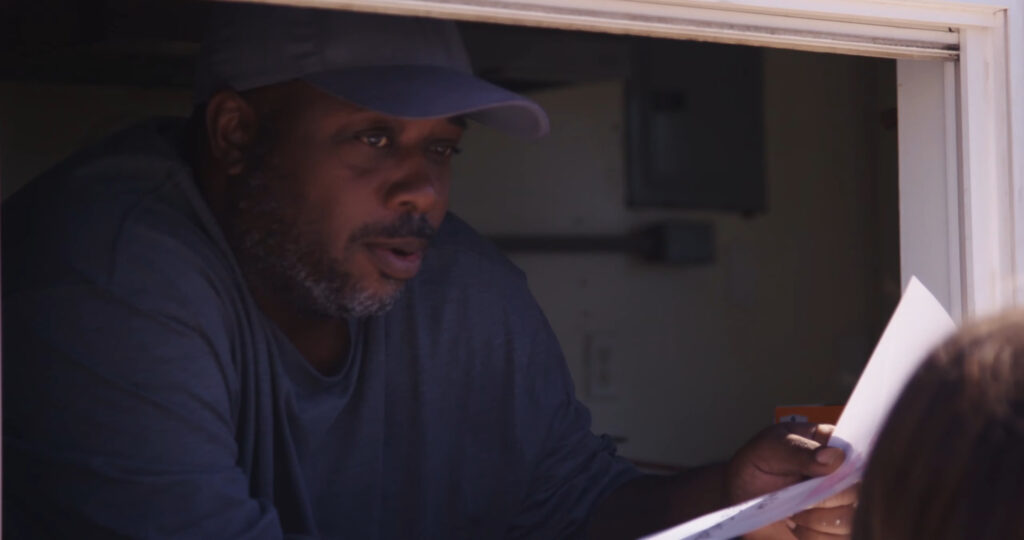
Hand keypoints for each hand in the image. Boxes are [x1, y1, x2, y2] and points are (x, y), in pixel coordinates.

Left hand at [727, 423, 856, 538]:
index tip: (823, 471)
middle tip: (797, 491)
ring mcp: (841, 503)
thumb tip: (834, 457)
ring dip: (816, 519)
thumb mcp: (769, 448)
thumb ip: (799, 451)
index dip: (846, 465)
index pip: (858, 451)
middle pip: (858, 490)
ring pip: (850, 518)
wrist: (740, 497)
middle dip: (825, 496)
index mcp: (832, 443)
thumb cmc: (756, 465)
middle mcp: (843, 474)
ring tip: (793, 509)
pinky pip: (839, 538)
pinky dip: (814, 535)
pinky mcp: (834, 529)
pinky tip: (796, 525)